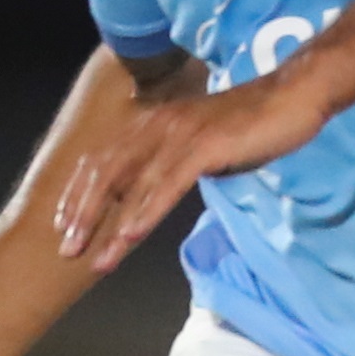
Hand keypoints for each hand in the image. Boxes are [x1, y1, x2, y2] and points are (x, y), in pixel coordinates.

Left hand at [54, 66, 323, 274]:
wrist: (292, 97)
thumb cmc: (248, 124)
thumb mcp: (197, 144)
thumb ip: (170, 164)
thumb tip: (149, 193)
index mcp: (150, 123)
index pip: (101, 160)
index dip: (77, 193)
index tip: (62, 225)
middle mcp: (156, 125)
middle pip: (106, 173)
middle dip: (82, 214)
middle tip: (67, 250)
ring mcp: (179, 134)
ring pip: (133, 185)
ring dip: (111, 225)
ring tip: (97, 258)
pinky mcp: (204, 146)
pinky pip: (167, 184)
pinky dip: (146, 212)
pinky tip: (132, 236)